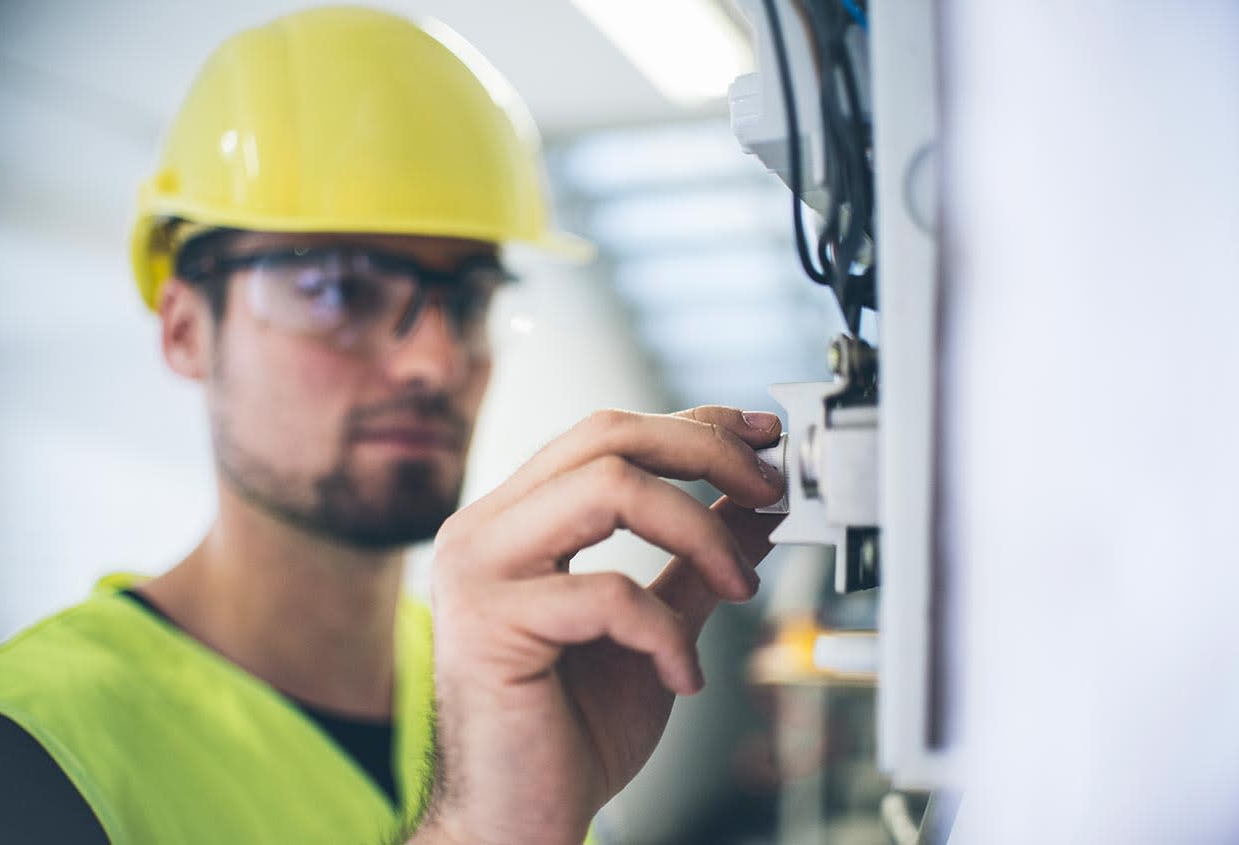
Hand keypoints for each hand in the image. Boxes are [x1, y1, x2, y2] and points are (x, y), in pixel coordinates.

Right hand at [413, 406, 785, 844]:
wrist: (514, 825)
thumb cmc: (569, 733)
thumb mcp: (654, 630)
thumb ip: (693, 565)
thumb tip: (754, 506)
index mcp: (516, 522)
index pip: (606, 434)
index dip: (692, 426)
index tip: (761, 439)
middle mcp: (486, 531)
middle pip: (606, 436)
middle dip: (705, 453)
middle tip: (770, 490)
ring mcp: (480, 572)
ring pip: (607, 487)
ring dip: (698, 529)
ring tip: (739, 584)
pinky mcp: (491, 626)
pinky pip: (608, 594)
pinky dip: (667, 632)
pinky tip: (683, 675)